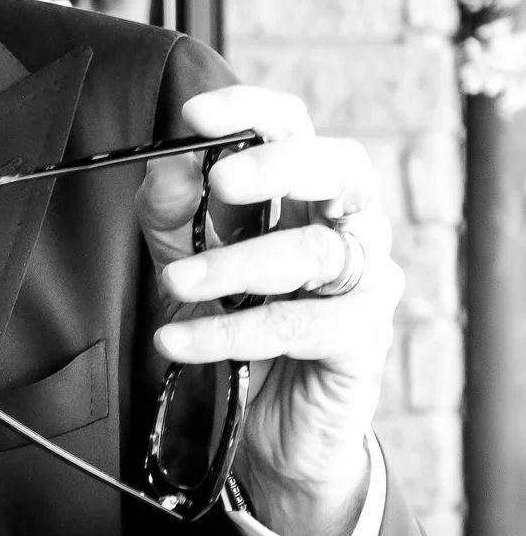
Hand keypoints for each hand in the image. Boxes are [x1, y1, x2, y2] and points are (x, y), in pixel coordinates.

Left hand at [138, 85, 401, 535]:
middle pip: (340, 167)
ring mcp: (366, 281)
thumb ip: (172, 208)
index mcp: (306, 189)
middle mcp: (350, 223)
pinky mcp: (362, 339)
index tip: (195, 114)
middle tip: (220, 181)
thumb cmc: (232, 322)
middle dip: (279, 166)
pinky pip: (300, 326)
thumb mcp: (184, 256)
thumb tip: (168, 158)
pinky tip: (178, 339)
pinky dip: (231, 331)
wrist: (263, 424)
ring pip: (316, 251)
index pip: (294, 126)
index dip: (252, 111)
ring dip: (237, 263)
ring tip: (172, 281)